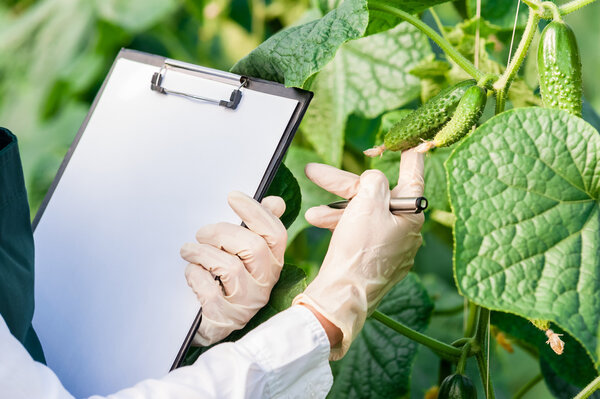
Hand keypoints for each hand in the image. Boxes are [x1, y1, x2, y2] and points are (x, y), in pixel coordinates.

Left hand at [180, 191, 286, 345]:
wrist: (207, 322)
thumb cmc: (225, 280)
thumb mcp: (242, 253)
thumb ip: (258, 227)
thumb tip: (275, 202)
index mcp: (272, 263)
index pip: (275, 233)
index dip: (255, 212)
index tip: (232, 196)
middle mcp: (265, 284)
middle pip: (254, 247)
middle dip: (222, 233)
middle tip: (201, 233)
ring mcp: (247, 304)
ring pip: (230, 268)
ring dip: (203, 253)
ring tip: (188, 251)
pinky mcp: (225, 318)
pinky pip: (210, 290)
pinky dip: (196, 276)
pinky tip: (191, 273)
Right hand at [293, 150, 424, 358]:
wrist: (342, 296)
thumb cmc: (359, 253)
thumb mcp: (367, 205)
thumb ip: (373, 182)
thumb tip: (373, 180)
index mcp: (412, 214)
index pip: (412, 175)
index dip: (407, 155)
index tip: (411, 141)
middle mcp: (405, 229)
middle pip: (375, 195)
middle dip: (343, 186)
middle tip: (316, 171)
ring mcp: (390, 246)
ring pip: (362, 215)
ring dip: (335, 209)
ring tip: (312, 213)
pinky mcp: (374, 258)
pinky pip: (358, 232)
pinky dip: (340, 226)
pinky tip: (318, 223)